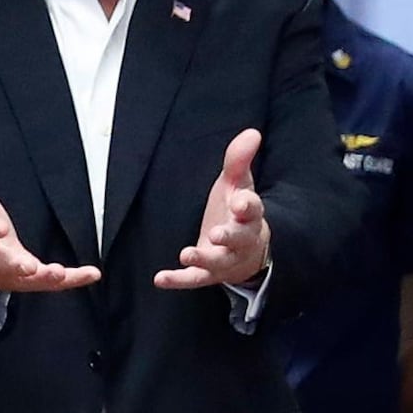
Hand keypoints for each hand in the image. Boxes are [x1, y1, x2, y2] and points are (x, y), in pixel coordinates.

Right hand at [0, 154, 97, 296]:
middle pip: (5, 263)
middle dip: (16, 265)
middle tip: (27, 266)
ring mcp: (15, 272)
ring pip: (30, 278)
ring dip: (45, 276)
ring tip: (58, 273)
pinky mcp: (33, 278)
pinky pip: (54, 282)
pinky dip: (73, 279)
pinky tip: (92, 274)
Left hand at [155, 129, 270, 291]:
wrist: (247, 251)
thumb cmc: (237, 211)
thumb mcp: (239, 184)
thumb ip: (239, 160)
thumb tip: (252, 132)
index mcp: (249, 215)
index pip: (252, 209)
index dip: (246, 205)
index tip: (240, 201)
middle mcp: (240, 240)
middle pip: (238, 239)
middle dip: (228, 236)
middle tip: (217, 233)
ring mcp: (224, 260)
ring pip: (217, 262)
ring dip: (202, 258)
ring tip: (186, 254)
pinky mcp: (208, 274)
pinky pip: (194, 279)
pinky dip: (178, 280)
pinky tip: (160, 278)